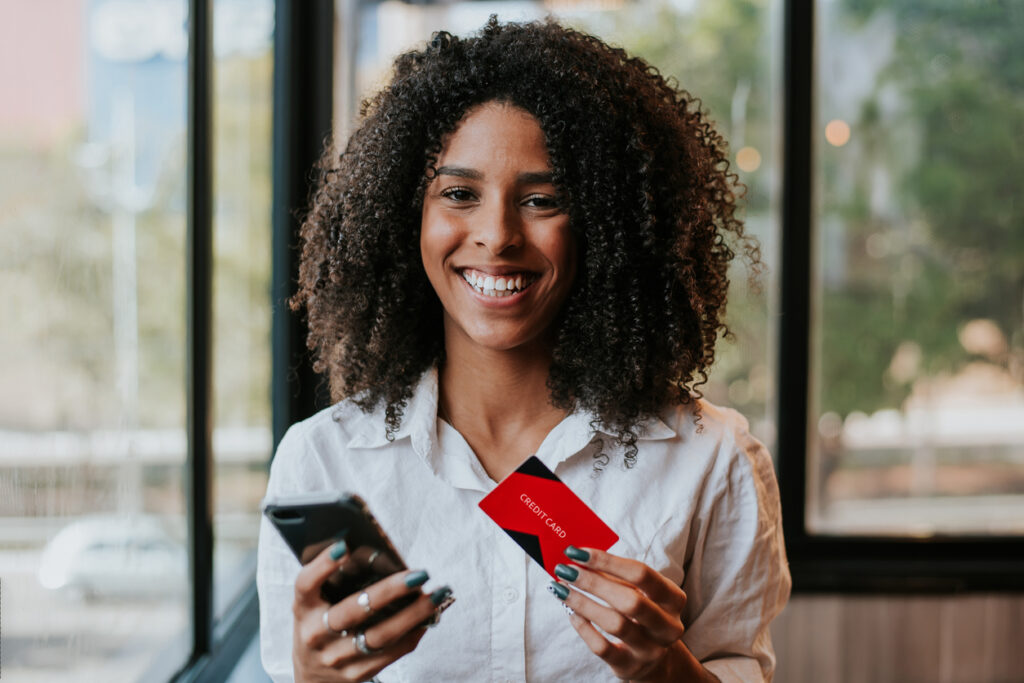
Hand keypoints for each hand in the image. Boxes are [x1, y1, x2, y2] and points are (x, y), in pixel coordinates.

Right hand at [292, 540, 451, 682]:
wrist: (312, 674)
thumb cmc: (319, 623)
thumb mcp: (315, 602)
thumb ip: (334, 578)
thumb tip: (378, 551)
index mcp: (303, 608)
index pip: (306, 584)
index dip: (323, 565)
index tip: (345, 546)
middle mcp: (315, 634)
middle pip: (354, 611)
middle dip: (390, 591)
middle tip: (419, 574)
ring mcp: (335, 658)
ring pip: (379, 636)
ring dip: (413, 614)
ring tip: (436, 596)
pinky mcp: (355, 674)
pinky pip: (390, 654)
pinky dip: (413, 633)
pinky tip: (429, 617)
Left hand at [548, 546, 716, 682]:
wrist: (655, 660)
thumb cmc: (641, 615)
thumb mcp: (638, 593)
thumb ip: (615, 577)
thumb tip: (579, 558)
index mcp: (673, 599)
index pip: (641, 574)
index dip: (607, 561)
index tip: (578, 552)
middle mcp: (668, 626)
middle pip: (630, 600)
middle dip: (593, 582)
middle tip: (566, 570)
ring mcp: (650, 650)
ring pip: (615, 624)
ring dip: (583, 603)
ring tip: (561, 589)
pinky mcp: (630, 667)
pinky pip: (602, 647)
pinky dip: (583, 627)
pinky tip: (571, 612)